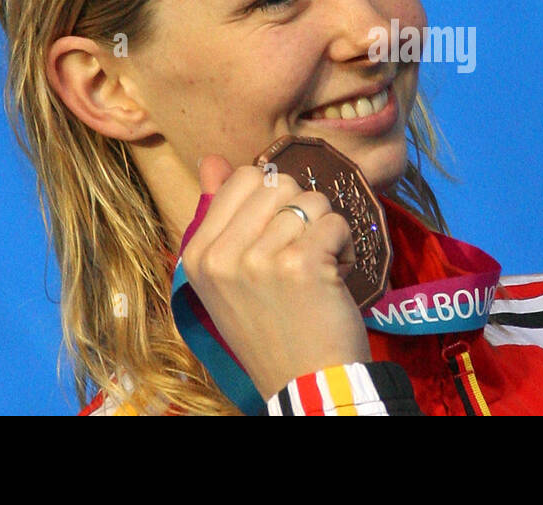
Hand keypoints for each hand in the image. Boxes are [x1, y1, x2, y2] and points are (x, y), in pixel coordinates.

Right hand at [181, 154, 370, 399]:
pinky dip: (345, 247)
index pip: (241, 179)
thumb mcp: (229, 277)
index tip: (278, 236)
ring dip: (325, 232)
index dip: (274, 199)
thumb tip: (210, 160)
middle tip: (301, 254)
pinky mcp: (301, 264)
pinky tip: (334, 278)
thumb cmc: (272, 328)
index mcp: (198, 255)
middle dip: (302, 212)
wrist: (305, 383)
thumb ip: (220, 214)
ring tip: (317, 270)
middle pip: (278, 183)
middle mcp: (222, 256)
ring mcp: (259, 260)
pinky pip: (335, 222)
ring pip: (311, 201)